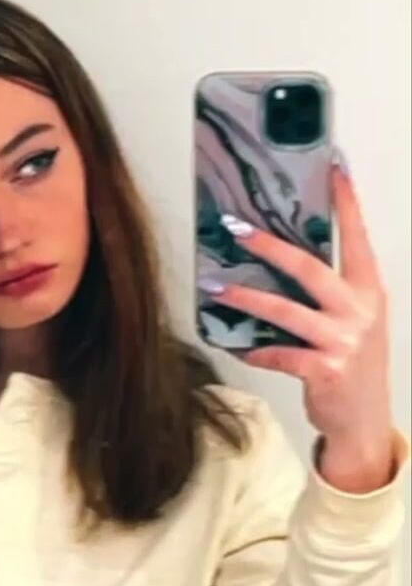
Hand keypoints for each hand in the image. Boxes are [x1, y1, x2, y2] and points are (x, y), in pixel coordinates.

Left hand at [211, 161, 395, 489]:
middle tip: (236, 229)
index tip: (334, 164)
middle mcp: (359, 310)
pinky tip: (238, 347)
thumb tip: (282, 258)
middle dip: (269, 245)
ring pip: (285, 310)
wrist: (364, 421)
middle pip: (309, 267)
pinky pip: (279, 354)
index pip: (357, 236)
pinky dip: (255, 350)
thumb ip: (330, 291)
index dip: (346, 200)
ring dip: (246, 297)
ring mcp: (343, 341)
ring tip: (216, 286)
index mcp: (369, 289)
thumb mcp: (355, 321)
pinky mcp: (324, 371)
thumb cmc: (354, 366)